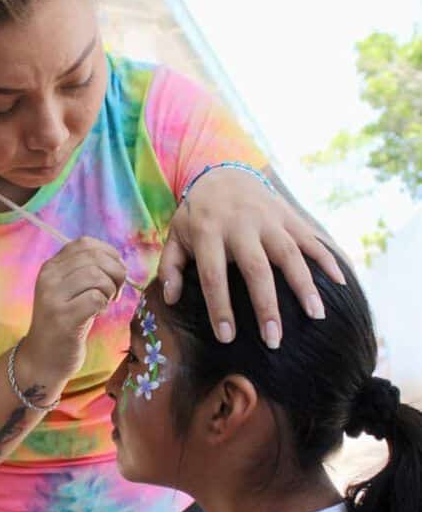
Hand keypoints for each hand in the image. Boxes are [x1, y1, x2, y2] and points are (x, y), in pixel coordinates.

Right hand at [21, 237, 126, 384]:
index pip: (85, 243)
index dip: (108, 254)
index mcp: (50, 266)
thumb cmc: (66, 323)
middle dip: (116, 272)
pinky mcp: (62, 318)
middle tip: (115, 292)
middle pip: (95, 258)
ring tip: (106, 302)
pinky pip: (95, 298)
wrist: (43, 358)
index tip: (114, 273)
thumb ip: (86, 270)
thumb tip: (118, 260)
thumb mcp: (70, 290)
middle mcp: (48, 277)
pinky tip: (98, 313)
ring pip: (97, 276)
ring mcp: (52, 297)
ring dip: (110, 290)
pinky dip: (104, 304)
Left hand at [157, 167, 345, 347]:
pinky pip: (310, 237)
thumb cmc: (198, 215)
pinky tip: (340, 282)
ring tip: (317, 316)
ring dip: (305, 285)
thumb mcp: (175, 235)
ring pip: (290, 253)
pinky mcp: (288, 215)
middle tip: (274, 340)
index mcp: (208, 232)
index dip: (220, 307)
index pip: (213, 275)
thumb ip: (170, 267)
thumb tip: (171, 299)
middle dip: (267, 306)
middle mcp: (241, 225)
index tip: (227, 338)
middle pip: (257, 268)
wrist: (224, 171)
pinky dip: (327, 258)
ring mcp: (268, 218)